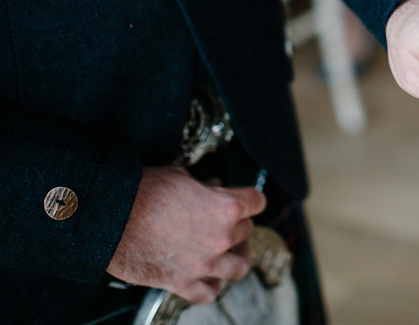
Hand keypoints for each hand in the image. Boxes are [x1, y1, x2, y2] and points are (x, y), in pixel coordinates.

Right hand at [107, 167, 266, 303]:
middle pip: (247, 231)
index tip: (243, 200)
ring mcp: (204, 263)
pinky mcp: (182, 283)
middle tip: (221, 221)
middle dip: (236, 224)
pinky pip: (209, 293)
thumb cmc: (140, 192)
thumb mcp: (180, 177)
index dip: (249, 198)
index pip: (258, 202)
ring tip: (226, 252)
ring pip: (239, 267)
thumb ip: (204, 186)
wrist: (108, 217)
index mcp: (226, 207)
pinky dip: (211, 286)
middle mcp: (221, 237)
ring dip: (235, 257)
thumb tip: (212, 187)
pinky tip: (206, 277)